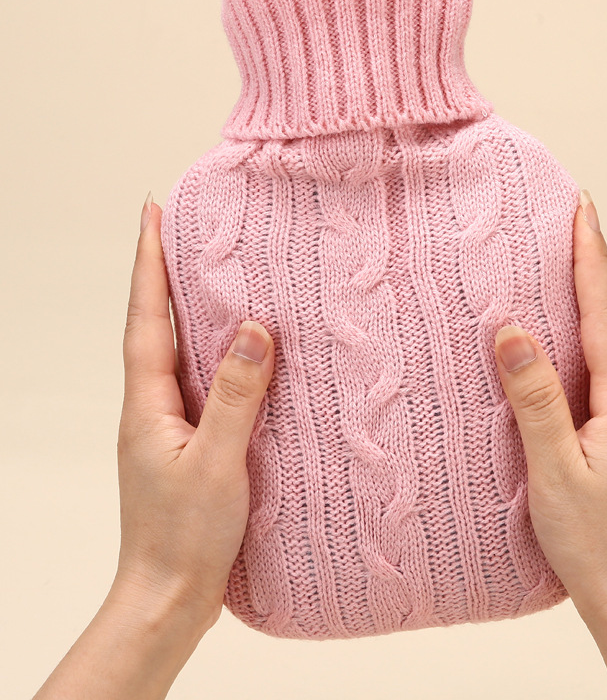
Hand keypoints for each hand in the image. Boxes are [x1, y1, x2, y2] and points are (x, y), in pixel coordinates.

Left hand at [116, 194, 274, 626]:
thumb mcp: (216, 461)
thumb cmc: (184, 536)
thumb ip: (236, 395)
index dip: (149, 263)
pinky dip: (213, 353)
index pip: (147, 318)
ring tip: (210, 273)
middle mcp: (153, 406)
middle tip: (183, 229)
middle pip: (156, 325)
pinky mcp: (191, 443)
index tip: (152, 214)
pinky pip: (202, 382)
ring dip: (188, 310)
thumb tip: (256, 329)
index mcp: (149, 403)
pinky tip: (239, 352)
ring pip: (178, 353)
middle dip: (165, 273)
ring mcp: (170, 425)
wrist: (169, 596)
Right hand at [493, 191, 606, 635]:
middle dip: (593, 272)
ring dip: (588, 310)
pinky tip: (561, 354)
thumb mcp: (555, 469)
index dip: (593, 261)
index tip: (584, 213)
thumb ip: (536, 398)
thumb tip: (513, 331)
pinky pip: (601, 383)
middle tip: (575, 226)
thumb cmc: (596, 544)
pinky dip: (582, 352)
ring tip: (563, 274)